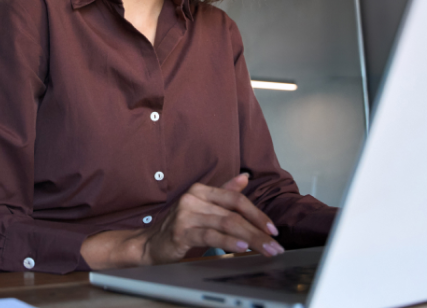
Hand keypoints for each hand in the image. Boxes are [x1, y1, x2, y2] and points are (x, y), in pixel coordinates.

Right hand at [139, 173, 283, 264]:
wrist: (150, 244)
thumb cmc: (180, 226)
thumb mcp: (203, 207)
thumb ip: (224, 192)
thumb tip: (245, 177)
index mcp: (201, 190)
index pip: (236, 199)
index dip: (257, 213)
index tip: (273, 229)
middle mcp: (193, 198)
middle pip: (234, 213)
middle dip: (258, 231)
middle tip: (275, 246)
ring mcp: (186, 214)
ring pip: (226, 224)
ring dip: (250, 239)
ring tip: (265, 249)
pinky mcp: (181, 232)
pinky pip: (210, 236)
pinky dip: (228, 242)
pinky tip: (242, 248)